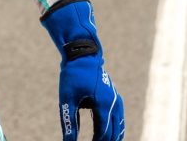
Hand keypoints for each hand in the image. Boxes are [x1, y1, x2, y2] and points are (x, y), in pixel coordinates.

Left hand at [41, 0, 124, 140]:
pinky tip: (112, 134)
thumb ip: (69, 122)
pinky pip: (119, 116)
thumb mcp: (66, 98)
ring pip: (119, 125)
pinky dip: (116, 127)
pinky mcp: (114, 96)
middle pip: (113, 131)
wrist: (82, 53)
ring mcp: (116, 99)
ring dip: (113, 137)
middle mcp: (113, 103)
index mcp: (103, 104)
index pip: (102, 133)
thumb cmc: (73, 75)